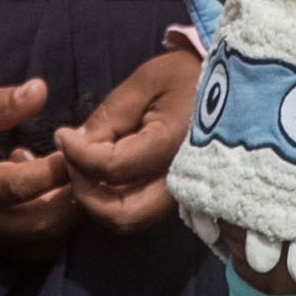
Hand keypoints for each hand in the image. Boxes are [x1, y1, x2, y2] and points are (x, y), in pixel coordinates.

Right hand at [0, 75, 74, 257]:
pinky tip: (45, 192)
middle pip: (38, 224)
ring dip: (64, 214)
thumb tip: (40, 90)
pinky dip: (53, 227)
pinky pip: (34, 250)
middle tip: (82, 164)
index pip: (17, 187)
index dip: (53, 169)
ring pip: (42, 243)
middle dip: (71, 196)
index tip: (73, 146)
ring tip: (62, 176)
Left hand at [47, 48, 197, 232]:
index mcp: (172, 145)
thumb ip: (109, 116)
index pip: (111, 167)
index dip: (76, 155)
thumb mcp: (145, 82)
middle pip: (122, 215)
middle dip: (85, 193)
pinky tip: (103, 173)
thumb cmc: (188, 76)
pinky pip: (140, 210)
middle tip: (70, 163)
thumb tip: (74, 145)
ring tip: (84, 168)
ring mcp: (183, 194)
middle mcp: (181, 181)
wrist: (233, 85)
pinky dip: (114, 200)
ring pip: (130, 220)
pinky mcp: (179, 195)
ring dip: (98, 201)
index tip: (62, 134)